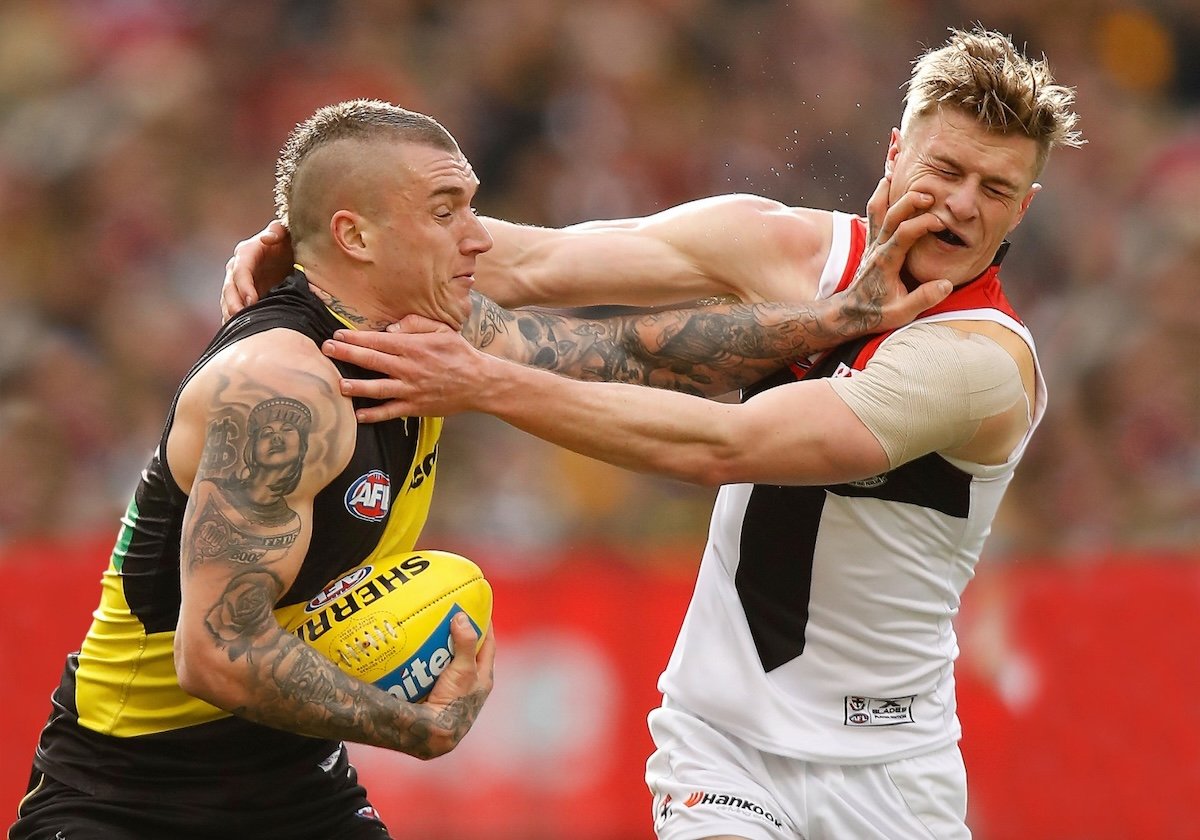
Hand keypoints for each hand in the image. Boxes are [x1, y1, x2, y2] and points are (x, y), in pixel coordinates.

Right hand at [220, 221, 294, 320]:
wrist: (291, 255)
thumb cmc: (290, 243)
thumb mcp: (287, 233)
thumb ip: (278, 231)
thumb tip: (266, 238)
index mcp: (247, 252)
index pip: (240, 269)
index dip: (244, 285)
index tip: (251, 301)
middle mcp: (237, 267)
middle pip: (229, 288)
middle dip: (233, 304)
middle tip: (240, 318)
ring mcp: (237, 283)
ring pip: (228, 301)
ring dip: (231, 315)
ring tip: (238, 330)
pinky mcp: (241, 296)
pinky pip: (233, 309)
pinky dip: (234, 321)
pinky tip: (239, 333)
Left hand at [321, 315, 487, 422]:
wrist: (479, 382)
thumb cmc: (459, 353)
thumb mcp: (442, 330)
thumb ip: (415, 324)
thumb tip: (390, 328)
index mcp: (413, 347)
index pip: (378, 341)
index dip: (355, 338)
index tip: (337, 335)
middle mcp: (409, 368)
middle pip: (372, 361)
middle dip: (347, 355)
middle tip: (326, 350)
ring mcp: (411, 389)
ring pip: (378, 388)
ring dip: (356, 386)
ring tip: (338, 384)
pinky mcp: (415, 407)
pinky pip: (391, 412)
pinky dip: (375, 414)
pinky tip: (358, 415)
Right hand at [410, 612, 494, 759]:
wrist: (433, 733)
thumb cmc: (453, 702)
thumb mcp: (463, 670)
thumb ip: (464, 644)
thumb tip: (461, 617)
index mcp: (483, 678)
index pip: (488, 645)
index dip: (485, 626)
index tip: (479, 608)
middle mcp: (471, 685)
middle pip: (468, 653)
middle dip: (461, 636)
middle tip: (450, 616)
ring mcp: (454, 691)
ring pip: (450, 664)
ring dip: (442, 650)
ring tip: (431, 632)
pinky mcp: (438, 696)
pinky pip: (434, 674)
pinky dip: (428, 663)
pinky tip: (416, 655)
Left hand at [835, 176, 951, 334]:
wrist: (850, 312)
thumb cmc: (876, 312)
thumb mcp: (901, 312)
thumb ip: (923, 298)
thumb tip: (946, 284)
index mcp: (886, 262)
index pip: (903, 234)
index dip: (922, 224)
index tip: (940, 223)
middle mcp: (877, 248)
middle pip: (890, 215)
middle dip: (909, 201)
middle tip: (928, 194)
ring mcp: (872, 243)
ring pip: (876, 209)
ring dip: (887, 190)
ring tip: (898, 170)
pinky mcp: (871, 242)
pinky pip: (873, 213)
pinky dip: (881, 196)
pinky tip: (889, 181)